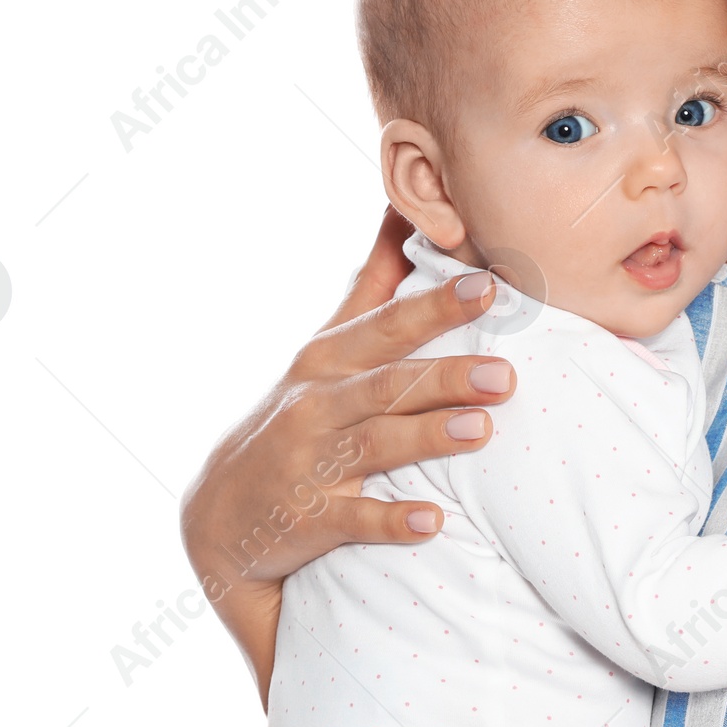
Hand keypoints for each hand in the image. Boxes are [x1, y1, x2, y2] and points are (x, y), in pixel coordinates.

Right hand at [178, 206, 517, 701]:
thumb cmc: (298, 411)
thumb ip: (373, 281)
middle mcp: (317, 404)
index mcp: (330, 357)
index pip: (388, 324)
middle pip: (387, 382)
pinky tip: (431, 520)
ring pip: (373, 444)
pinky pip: (352, 519)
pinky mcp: (307, 519)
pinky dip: (390, 520)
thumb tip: (401, 206)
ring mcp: (310, 463)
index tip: (488, 285)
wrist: (221, 514)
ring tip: (481, 430)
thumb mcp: (327, 344)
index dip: (436, 304)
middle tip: (505, 373)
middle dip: (445, 375)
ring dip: (427, 436)